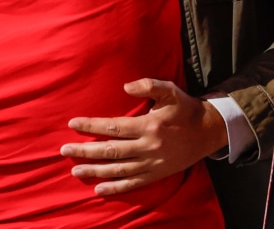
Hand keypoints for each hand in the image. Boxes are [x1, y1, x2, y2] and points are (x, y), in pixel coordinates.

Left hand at [60, 78, 228, 195]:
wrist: (208, 131)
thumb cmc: (185, 108)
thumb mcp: (170, 91)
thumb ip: (148, 85)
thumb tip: (125, 87)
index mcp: (148, 126)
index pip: (113, 127)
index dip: (91, 126)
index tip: (73, 124)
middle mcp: (148, 147)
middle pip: (111, 151)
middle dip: (86, 151)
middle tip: (64, 150)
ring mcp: (152, 163)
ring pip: (118, 169)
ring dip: (95, 171)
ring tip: (75, 170)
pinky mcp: (157, 174)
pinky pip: (133, 183)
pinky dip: (116, 188)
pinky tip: (99, 189)